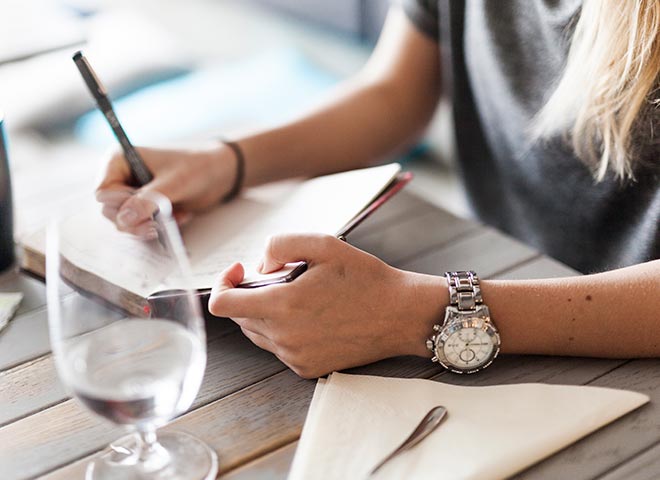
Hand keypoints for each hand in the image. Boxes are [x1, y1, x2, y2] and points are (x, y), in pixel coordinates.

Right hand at [95, 144, 236, 238]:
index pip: (103, 192)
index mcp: (119, 160)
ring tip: (171, 220)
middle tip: (155, 227)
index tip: (143, 211)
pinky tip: (180, 216)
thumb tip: (123, 219)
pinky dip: (160, 225)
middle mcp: (121, 177)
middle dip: (134, 221)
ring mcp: (133, 193)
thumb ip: (148, 200)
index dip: (119, 206)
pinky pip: (143, 225)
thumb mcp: (174, 183)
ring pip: (126, 222)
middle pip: (111, 211)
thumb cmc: (198, 167)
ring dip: (148, 226)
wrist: (221, 173)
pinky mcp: (146, 207)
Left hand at [208, 234, 444, 377]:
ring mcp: (295, 357)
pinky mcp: (306, 369)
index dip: (223, 283)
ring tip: (300, 296)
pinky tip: (311, 316)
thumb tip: (259, 266)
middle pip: (238, 317)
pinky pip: (278, 348)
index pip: (222, 305)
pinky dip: (283, 330)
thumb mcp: (324, 244)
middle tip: (283, 277)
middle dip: (250, 293)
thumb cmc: (365, 278)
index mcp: (284, 305)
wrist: (400, 315)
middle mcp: (284, 337)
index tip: (241, 270)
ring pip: (256, 333)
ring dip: (265, 312)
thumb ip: (279, 245)